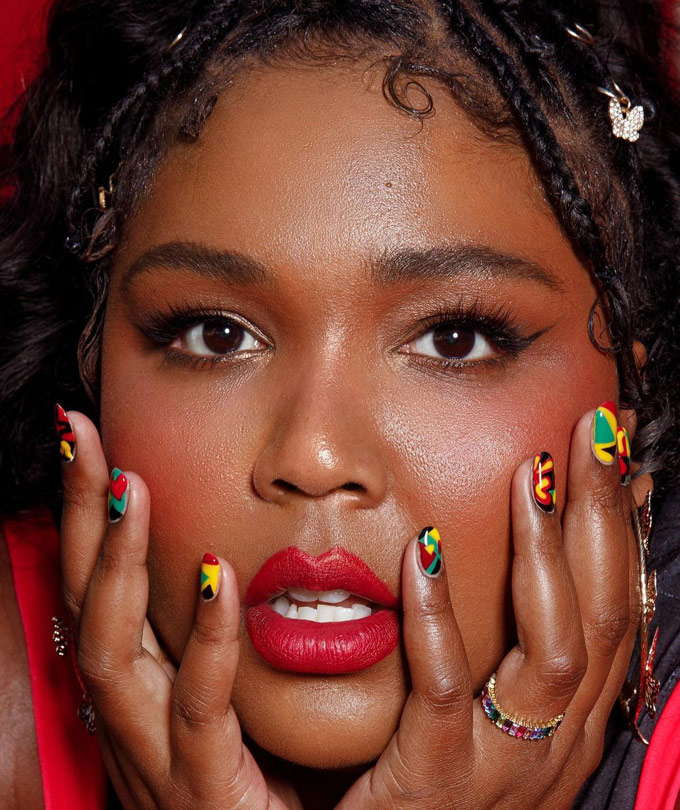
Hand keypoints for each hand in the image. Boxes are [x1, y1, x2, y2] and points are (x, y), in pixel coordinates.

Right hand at [58, 410, 301, 809]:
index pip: (100, 589)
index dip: (89, 517)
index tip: (92, 442)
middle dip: (82, 516)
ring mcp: (161, 760)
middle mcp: (135, 719)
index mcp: (145, 692)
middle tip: (80, 435)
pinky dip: (203, 642)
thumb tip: (235, 554)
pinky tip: (217, 577)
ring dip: (116, 564)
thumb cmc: (283, 784)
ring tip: (133, 488)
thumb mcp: (246, 697)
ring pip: (112, 652)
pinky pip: (197, 712)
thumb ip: (234, 633)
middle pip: (86, 603)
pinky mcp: (207, 795)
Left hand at [334, 407, 643, 809]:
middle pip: (600, 613)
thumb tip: (496, 556)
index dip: (620, 530)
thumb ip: (495, 649)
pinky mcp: (435, 782)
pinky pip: (444, 690)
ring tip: (529, 476)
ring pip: (554, 649)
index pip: (612, 610)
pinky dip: (438, 616)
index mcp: (564, 722)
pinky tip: (422, 551)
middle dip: (604, 515)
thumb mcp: (481, 719)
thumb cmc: (426, 790)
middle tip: (596, 431)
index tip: (612, 454)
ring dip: (547, 554)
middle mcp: (553, 742)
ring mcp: (502, 767)